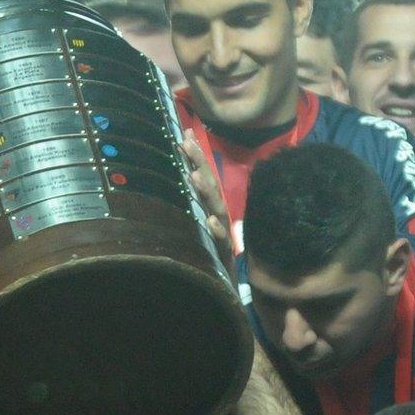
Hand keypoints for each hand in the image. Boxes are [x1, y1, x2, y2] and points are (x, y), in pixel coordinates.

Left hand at [179, 130, 231, 249]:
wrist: (229, 279)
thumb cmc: (216, 248)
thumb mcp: (205, 220)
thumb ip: (199, 197)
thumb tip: (189, 172)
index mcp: (213, 204)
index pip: (204, 175)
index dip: (195, 156)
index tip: (185, 135)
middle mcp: (219, 212)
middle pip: (210, 184)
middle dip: (198, 162)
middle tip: (186, 142)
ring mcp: (223, 231)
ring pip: (215, 207)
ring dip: (205, 191)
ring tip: (193, 176)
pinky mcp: (224, 251)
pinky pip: (220, 239)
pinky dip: (216, 229)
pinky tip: (210, 220)